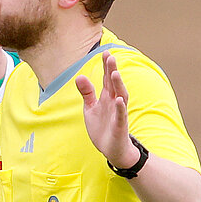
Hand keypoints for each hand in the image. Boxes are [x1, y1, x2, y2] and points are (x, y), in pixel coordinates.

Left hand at [77, 51, 137, 169]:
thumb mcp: (90, 108)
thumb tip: (79, 76)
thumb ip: (87, 93)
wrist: (111, 149)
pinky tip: (119, 100)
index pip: (107, 79)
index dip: (106, 66)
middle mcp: (114, 102)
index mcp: (107, 97)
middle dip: (112, 70)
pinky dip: (121, 107)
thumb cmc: (102, 127)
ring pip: (120, 96)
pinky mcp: (120, 125)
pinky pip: (121, 115)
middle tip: (110, 56)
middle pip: (114, 84)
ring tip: (114, 73)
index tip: (104, 52)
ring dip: (118, 85)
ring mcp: (118, 113)